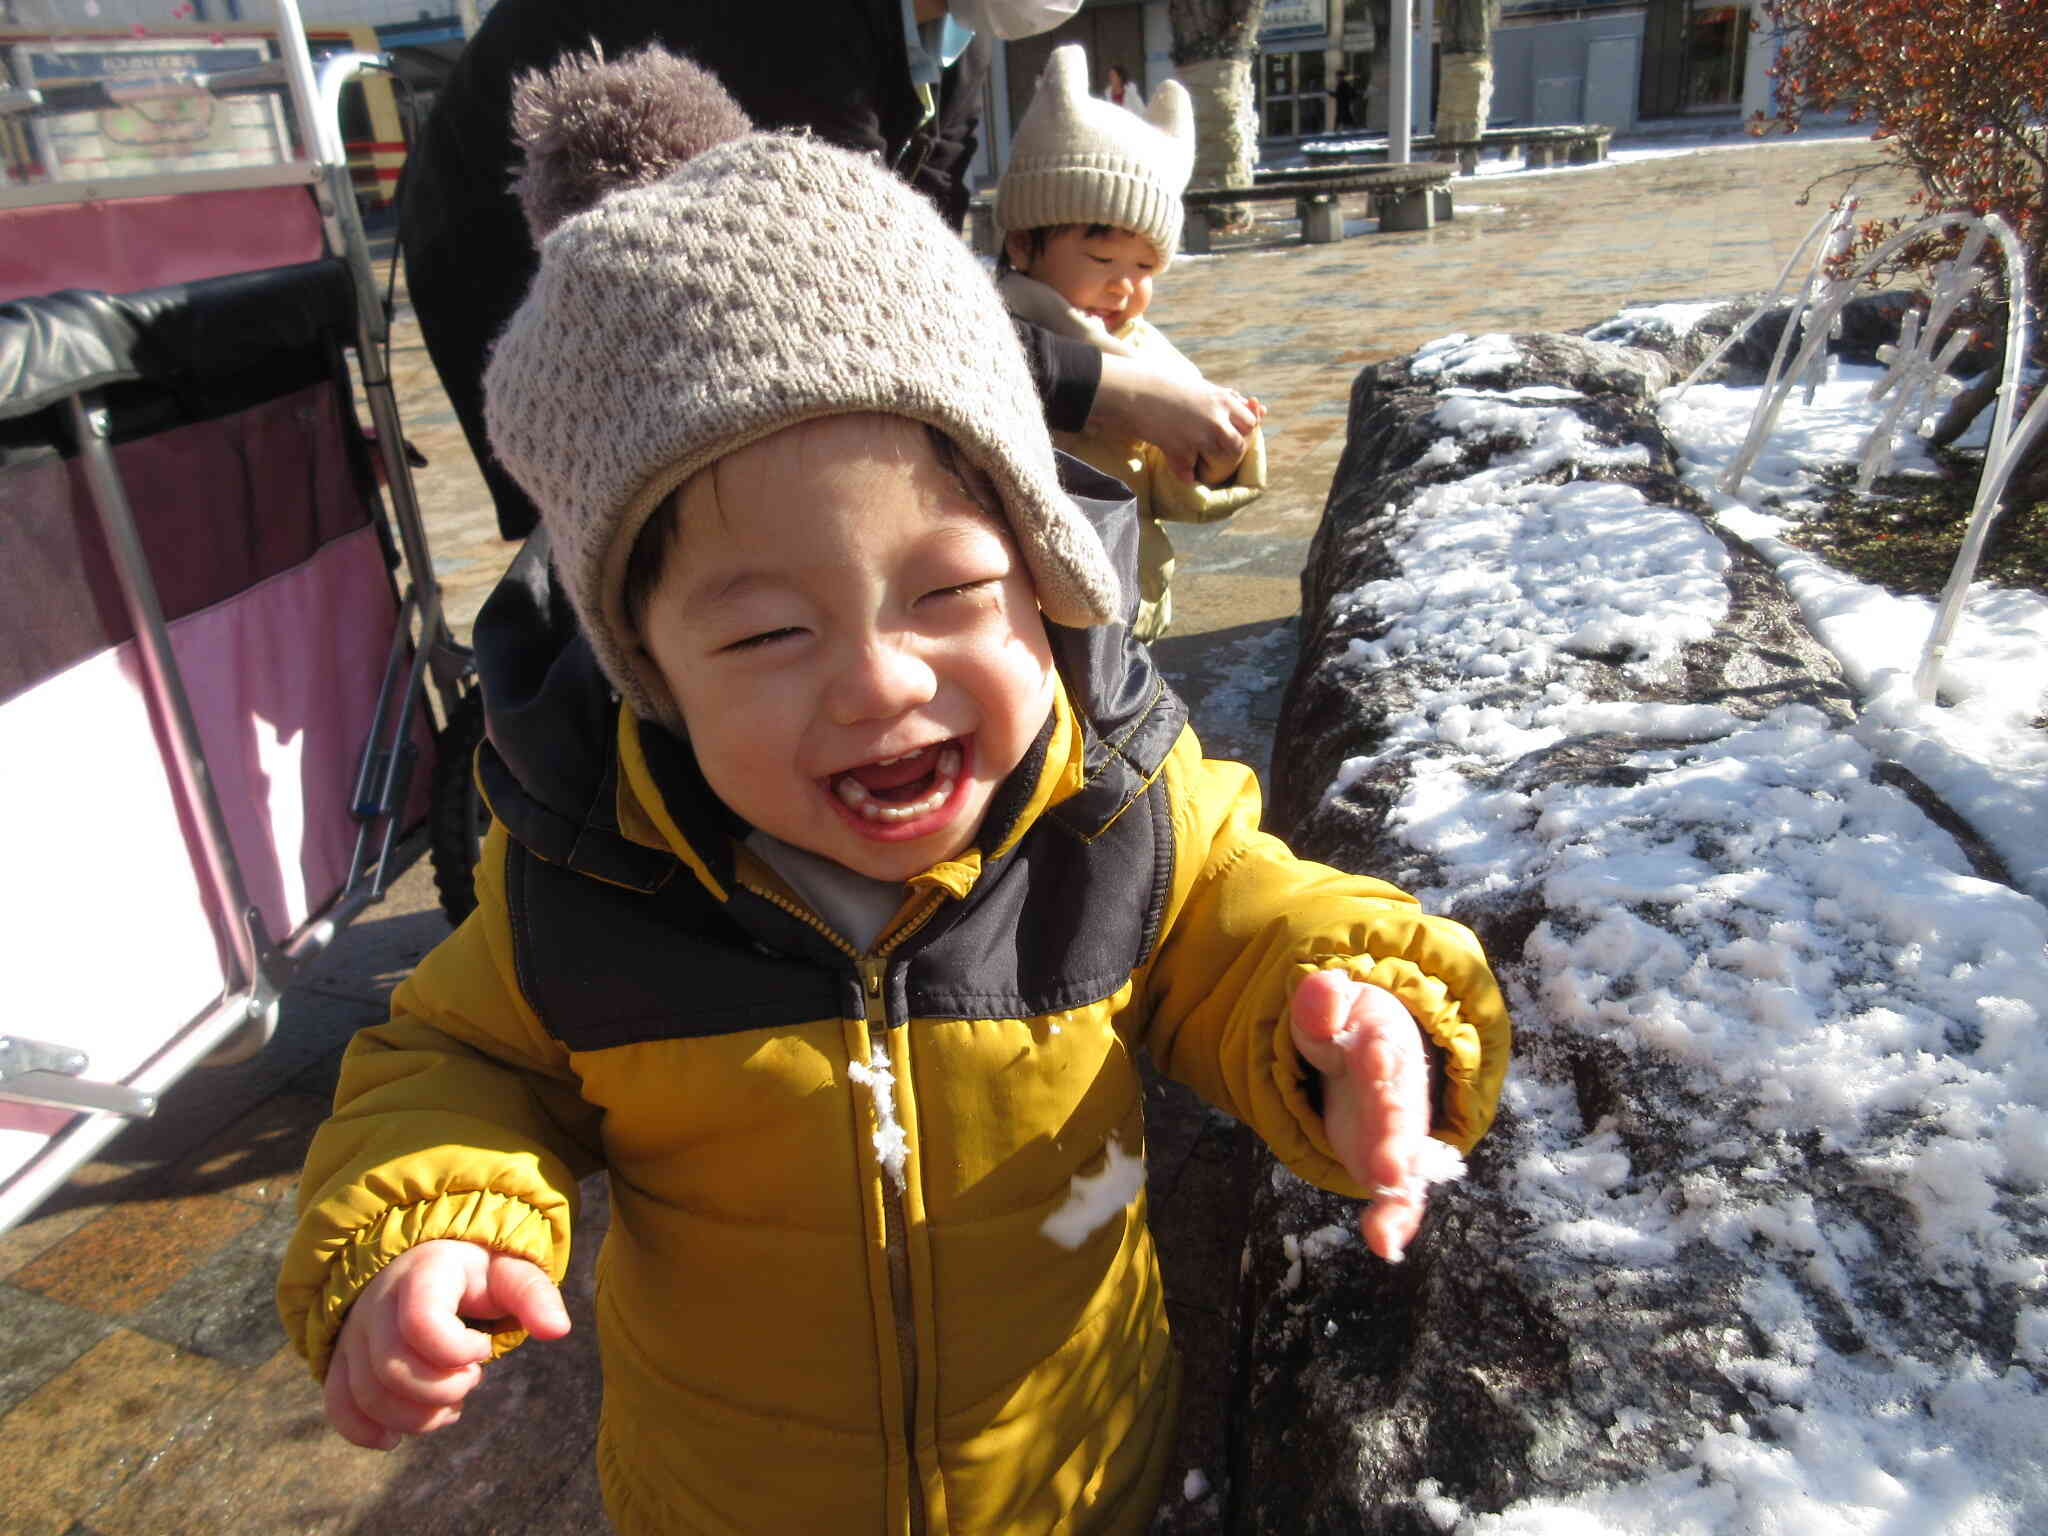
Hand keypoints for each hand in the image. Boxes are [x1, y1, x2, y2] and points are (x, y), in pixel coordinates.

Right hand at [323, 1238, 570, 1450]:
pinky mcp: (342, 1359)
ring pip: (368, 1394)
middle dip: (441, 1390)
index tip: (483, 1348)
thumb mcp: (510, 1271)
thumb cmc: (475, 1271)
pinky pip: (339, 1405)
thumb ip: (534, 1296)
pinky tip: (396, 1437)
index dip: (459, 1351)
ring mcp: (355, 1332)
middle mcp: (378, 1303)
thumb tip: (558, 1330)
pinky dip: (365, 1431)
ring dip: (415, 1417)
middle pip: (392, 1368)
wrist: (424, 1261)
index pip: (422, 1324)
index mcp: (423, 1274)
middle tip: (471, 1379)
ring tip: (449, 1404)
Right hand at [1091, 353, 1261, 482]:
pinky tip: (1184, 474)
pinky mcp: (1180, 451)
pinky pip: (1189, 474)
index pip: (1250, 421)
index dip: (1241, 429)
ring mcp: (1199, 437)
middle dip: (1230, 450)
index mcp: (1222, 400)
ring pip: (1219, 461)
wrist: (1134, 391)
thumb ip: (1223, 396)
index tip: (1229, 431)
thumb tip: (1246, 402)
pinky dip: (1186, 476)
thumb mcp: (1199, 385)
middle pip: (1239, 445)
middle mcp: (1216, 419)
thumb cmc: (1164, 383)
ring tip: (1200, 460)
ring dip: (1210, 463)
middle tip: (1216, 450)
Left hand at [1289, 971, 1443, 1263]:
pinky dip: (1393, 1220)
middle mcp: (1400, 1091)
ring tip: (1390, 1194)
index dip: (1381, 1054)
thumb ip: (1320, 1005)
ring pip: (1405, 1155)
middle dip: (1396, 1133)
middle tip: (1390, 1163)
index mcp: (1384, 1043)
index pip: (1384, 1046)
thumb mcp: (1329, 1010)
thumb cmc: (1349, 1029)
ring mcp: (1398, 1131)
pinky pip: (1396, 1195)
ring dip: (1398, 1177)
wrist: (1371, 1052)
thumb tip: (1321, 987)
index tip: (1378, 1059)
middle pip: (1400, 1109)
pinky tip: (1384, 1244)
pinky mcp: (1387, 1162)